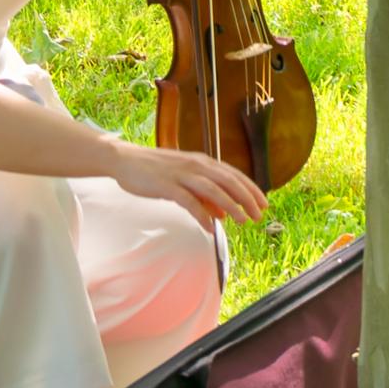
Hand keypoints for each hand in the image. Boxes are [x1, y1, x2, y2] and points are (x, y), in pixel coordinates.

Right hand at [122, 134, 264, 227]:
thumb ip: (205, 196)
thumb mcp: (185, 180)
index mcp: (202, 161)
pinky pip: (188, 201)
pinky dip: (201, 214)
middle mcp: (195, 165)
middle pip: (228, 181)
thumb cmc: (156, 170)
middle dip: (246, 198)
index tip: (264, 203)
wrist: (125, 160)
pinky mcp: (166, 185)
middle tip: (259, 215)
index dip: (251, 189)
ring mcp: (181, 174)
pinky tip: (210, 227)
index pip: (233, 174)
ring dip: (231, 206)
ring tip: (243, 221)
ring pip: (213, 190)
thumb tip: (224, 214)